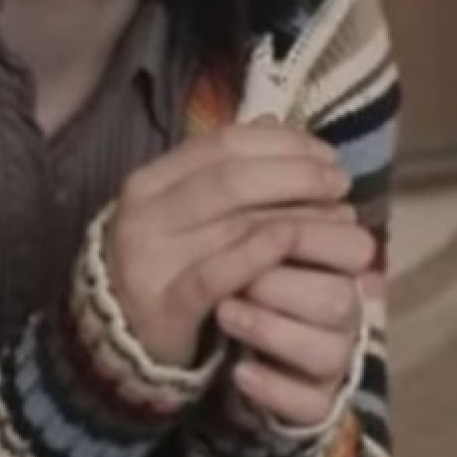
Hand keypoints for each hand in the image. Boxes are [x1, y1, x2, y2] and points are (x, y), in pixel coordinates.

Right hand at [102, 124, 351, 367]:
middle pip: (231, 180)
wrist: (118, 334)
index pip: (221, 145)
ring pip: (232, 225)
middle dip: (295, 176)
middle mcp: (145, 215)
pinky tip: (290, 242)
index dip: (280, 143)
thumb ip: (222, 168)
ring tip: (338, 218)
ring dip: (296, 217)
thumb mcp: (182, 207)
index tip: (326, 153)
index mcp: (149, 181)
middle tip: (339, 182)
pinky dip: (256, 254)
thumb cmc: (165, 261)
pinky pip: (216, 274)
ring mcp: (151, 260)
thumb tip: (274, 122)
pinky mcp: (165, 306)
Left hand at [215, 204, 374, 427]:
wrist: (232, 351)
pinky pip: (307, 405)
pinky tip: (241, 374)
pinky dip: (272, 388)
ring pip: (327, 353)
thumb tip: (271, 135)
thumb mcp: (247, 233)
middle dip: (282, 282)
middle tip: (232, 273)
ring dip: (271, 330)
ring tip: (225, 312)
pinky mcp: (309, 404)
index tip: (253, 218)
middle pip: (339, 299)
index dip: (304, 230)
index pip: (350, 246)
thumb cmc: (242, 276)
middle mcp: (342, 311)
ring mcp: (329, 361)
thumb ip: (261, 191)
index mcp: (337, 264)